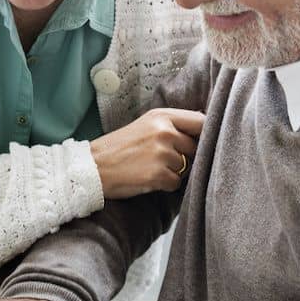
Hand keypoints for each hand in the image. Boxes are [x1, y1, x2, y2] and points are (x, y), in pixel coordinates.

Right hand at [89, 108, 204, 198]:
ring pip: (186, 167)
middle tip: (161, 159)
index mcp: (162, 116)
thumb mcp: (146, 125)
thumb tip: (206, 129)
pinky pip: (176, 183)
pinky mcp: (158, 175)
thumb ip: (173, 125)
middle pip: (196, 147)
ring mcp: (161, 153)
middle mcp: (164, 131)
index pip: (201, 121)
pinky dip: (165, 185)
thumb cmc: (120, 147)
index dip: (204, 134)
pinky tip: (147, 178)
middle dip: (185, 156)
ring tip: (149, 167)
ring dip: (173, 172)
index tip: (199, 142)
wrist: (93, 166)